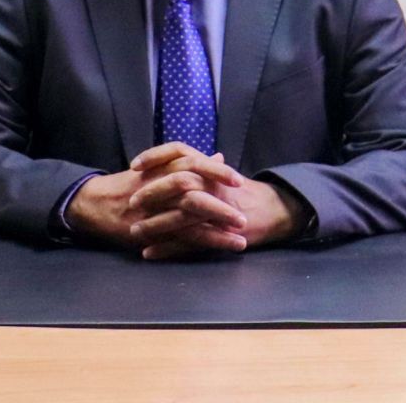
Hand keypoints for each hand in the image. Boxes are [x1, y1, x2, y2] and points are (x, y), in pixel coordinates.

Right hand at [63, 143, 243, 250]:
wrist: (96, 202)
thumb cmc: (132, 184)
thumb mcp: (159, 167)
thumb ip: (190, 162)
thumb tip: (218, 156)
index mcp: (163, 167)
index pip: (194, 164)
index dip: (217, 172)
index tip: (239, 180)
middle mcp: (159, 186)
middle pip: (194, 190)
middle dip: (221, 203)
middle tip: (245, 213)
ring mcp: (153, 210)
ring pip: (189, 216)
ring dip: (218, 227)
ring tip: (242, 235)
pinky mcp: (148, 231)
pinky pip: (179, 239)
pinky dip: (203, 243)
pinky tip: (222, 247)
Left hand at [128, 142, 309, 259]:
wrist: (273, 210)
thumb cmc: (241, 192)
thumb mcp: (218, 175)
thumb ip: (197, 167)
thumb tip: (172, 161)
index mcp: (208, 166)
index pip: (179, 151)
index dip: (155, 156)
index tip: (134, 164)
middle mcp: (212, 183)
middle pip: (178, 182)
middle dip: (152, 191)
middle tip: (132, 202)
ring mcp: (216, 209)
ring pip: (181, 214)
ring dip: (155, 224)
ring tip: (134, 233)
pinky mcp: (218, 233)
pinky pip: (189, 242)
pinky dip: (167, 249)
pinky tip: (149, 253)